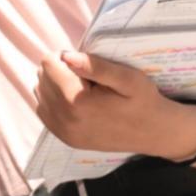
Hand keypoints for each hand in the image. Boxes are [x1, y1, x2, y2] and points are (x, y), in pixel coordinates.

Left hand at [33, 51, 195, 158]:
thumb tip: (66, 56)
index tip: (85, 64)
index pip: (48, 64)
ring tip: (85, 90)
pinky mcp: (65, 139)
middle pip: (42, 78)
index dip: (65, 57)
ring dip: (57, 85)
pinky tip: (77, 100)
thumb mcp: (128, 78)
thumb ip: (96, 66)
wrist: (155, 134)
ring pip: (40, 93)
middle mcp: (64, 121)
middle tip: (88, 79)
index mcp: (77, 103)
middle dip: (61, 71)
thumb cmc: (144, 102)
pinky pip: (44, 110)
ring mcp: (63, 133)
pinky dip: (55, 100)